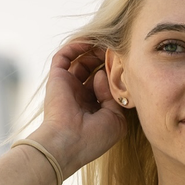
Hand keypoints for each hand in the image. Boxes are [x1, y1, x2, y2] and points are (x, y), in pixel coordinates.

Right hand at [31, 42, 126, 175]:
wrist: (69, 142)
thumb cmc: (95, 137)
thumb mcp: (116, 119)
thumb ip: (115, 95)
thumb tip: (104, 75)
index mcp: (95, 107)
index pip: (106, 84)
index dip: (116, 73)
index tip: (127, 63)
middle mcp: (81, 95)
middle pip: (94, 70)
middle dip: (106, 59)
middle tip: (117, 49)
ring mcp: (68, 86)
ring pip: (80, 61)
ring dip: (93, 50)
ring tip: (105, 44)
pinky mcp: (57, 78)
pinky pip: (64, 56)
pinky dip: (75, 46)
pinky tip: (88, 41)